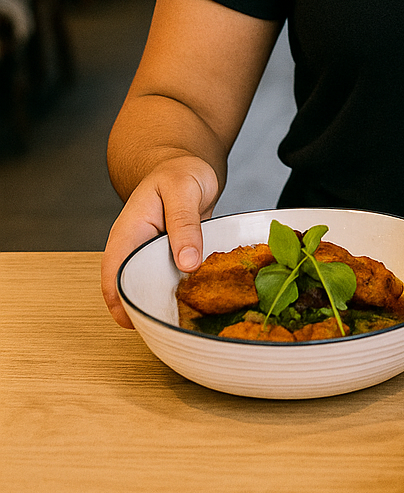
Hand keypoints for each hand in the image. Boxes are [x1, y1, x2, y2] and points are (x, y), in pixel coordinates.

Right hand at [100, 157, 221, 328]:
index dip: (120, 302)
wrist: (187, 166)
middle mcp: (137, 248)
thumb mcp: (183, 190)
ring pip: (154, 287)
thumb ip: (185, 224)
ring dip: (167, 302)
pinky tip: (201, 301)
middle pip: (132, 287)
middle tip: (170, 326)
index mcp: (128, 233)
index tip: (137, 322)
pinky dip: (183, 291)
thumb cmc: (178, 172)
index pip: (113, 274)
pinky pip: (173, 280)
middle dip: (146, 309)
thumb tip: (187, 263)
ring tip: (187, 319)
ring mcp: (154, 255)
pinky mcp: (172, 258)